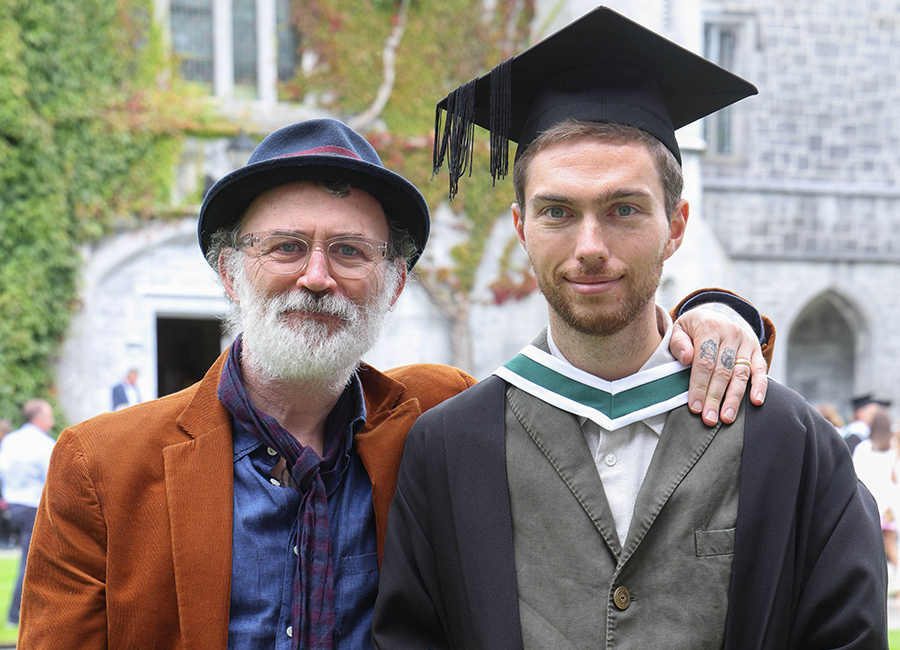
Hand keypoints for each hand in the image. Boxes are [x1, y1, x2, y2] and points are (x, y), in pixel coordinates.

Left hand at [669, 303, 767, 425]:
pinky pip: (760, 369)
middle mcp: (730, 333)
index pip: (704, 361)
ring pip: (741, 373)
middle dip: (715, 397)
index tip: (695, 406)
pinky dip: (760, 386)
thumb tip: (685, 358)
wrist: (718, 311)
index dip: (699, 385)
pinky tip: (756, 402)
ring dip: (734, 398)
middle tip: (709, 419)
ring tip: (727, 418)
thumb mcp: (680, 328)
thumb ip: (678, 343)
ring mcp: (746, 342)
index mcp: (709, 327)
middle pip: (723, 371)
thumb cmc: (694, 326)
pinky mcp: (756, 349)